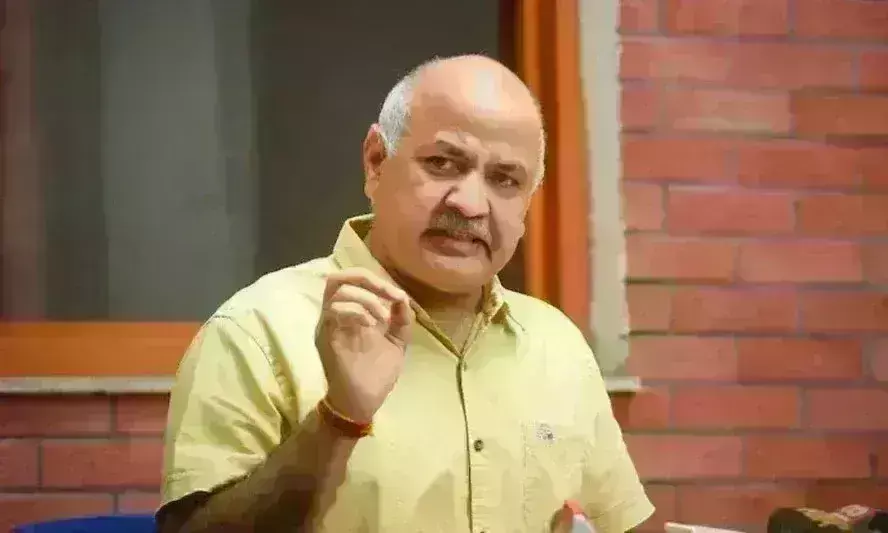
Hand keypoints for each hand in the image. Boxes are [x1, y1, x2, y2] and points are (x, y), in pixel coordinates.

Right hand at [315, 268, 413, 423]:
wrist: (364, 403)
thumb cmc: (377, 374)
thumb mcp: (396, 342)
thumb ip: (401, 320)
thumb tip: (403, 298)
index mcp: (352, 313)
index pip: (354, 281)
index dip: (377, 281)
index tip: (398, 296)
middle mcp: (336, 315)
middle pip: (339, 277)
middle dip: (367, 279)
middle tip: (389, 294)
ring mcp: (328, 325)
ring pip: (337, 290)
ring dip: (366, 299)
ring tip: (383, 319)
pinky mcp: (324, 336)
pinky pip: (333, 310)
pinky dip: (356, 311)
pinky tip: (371, 326)